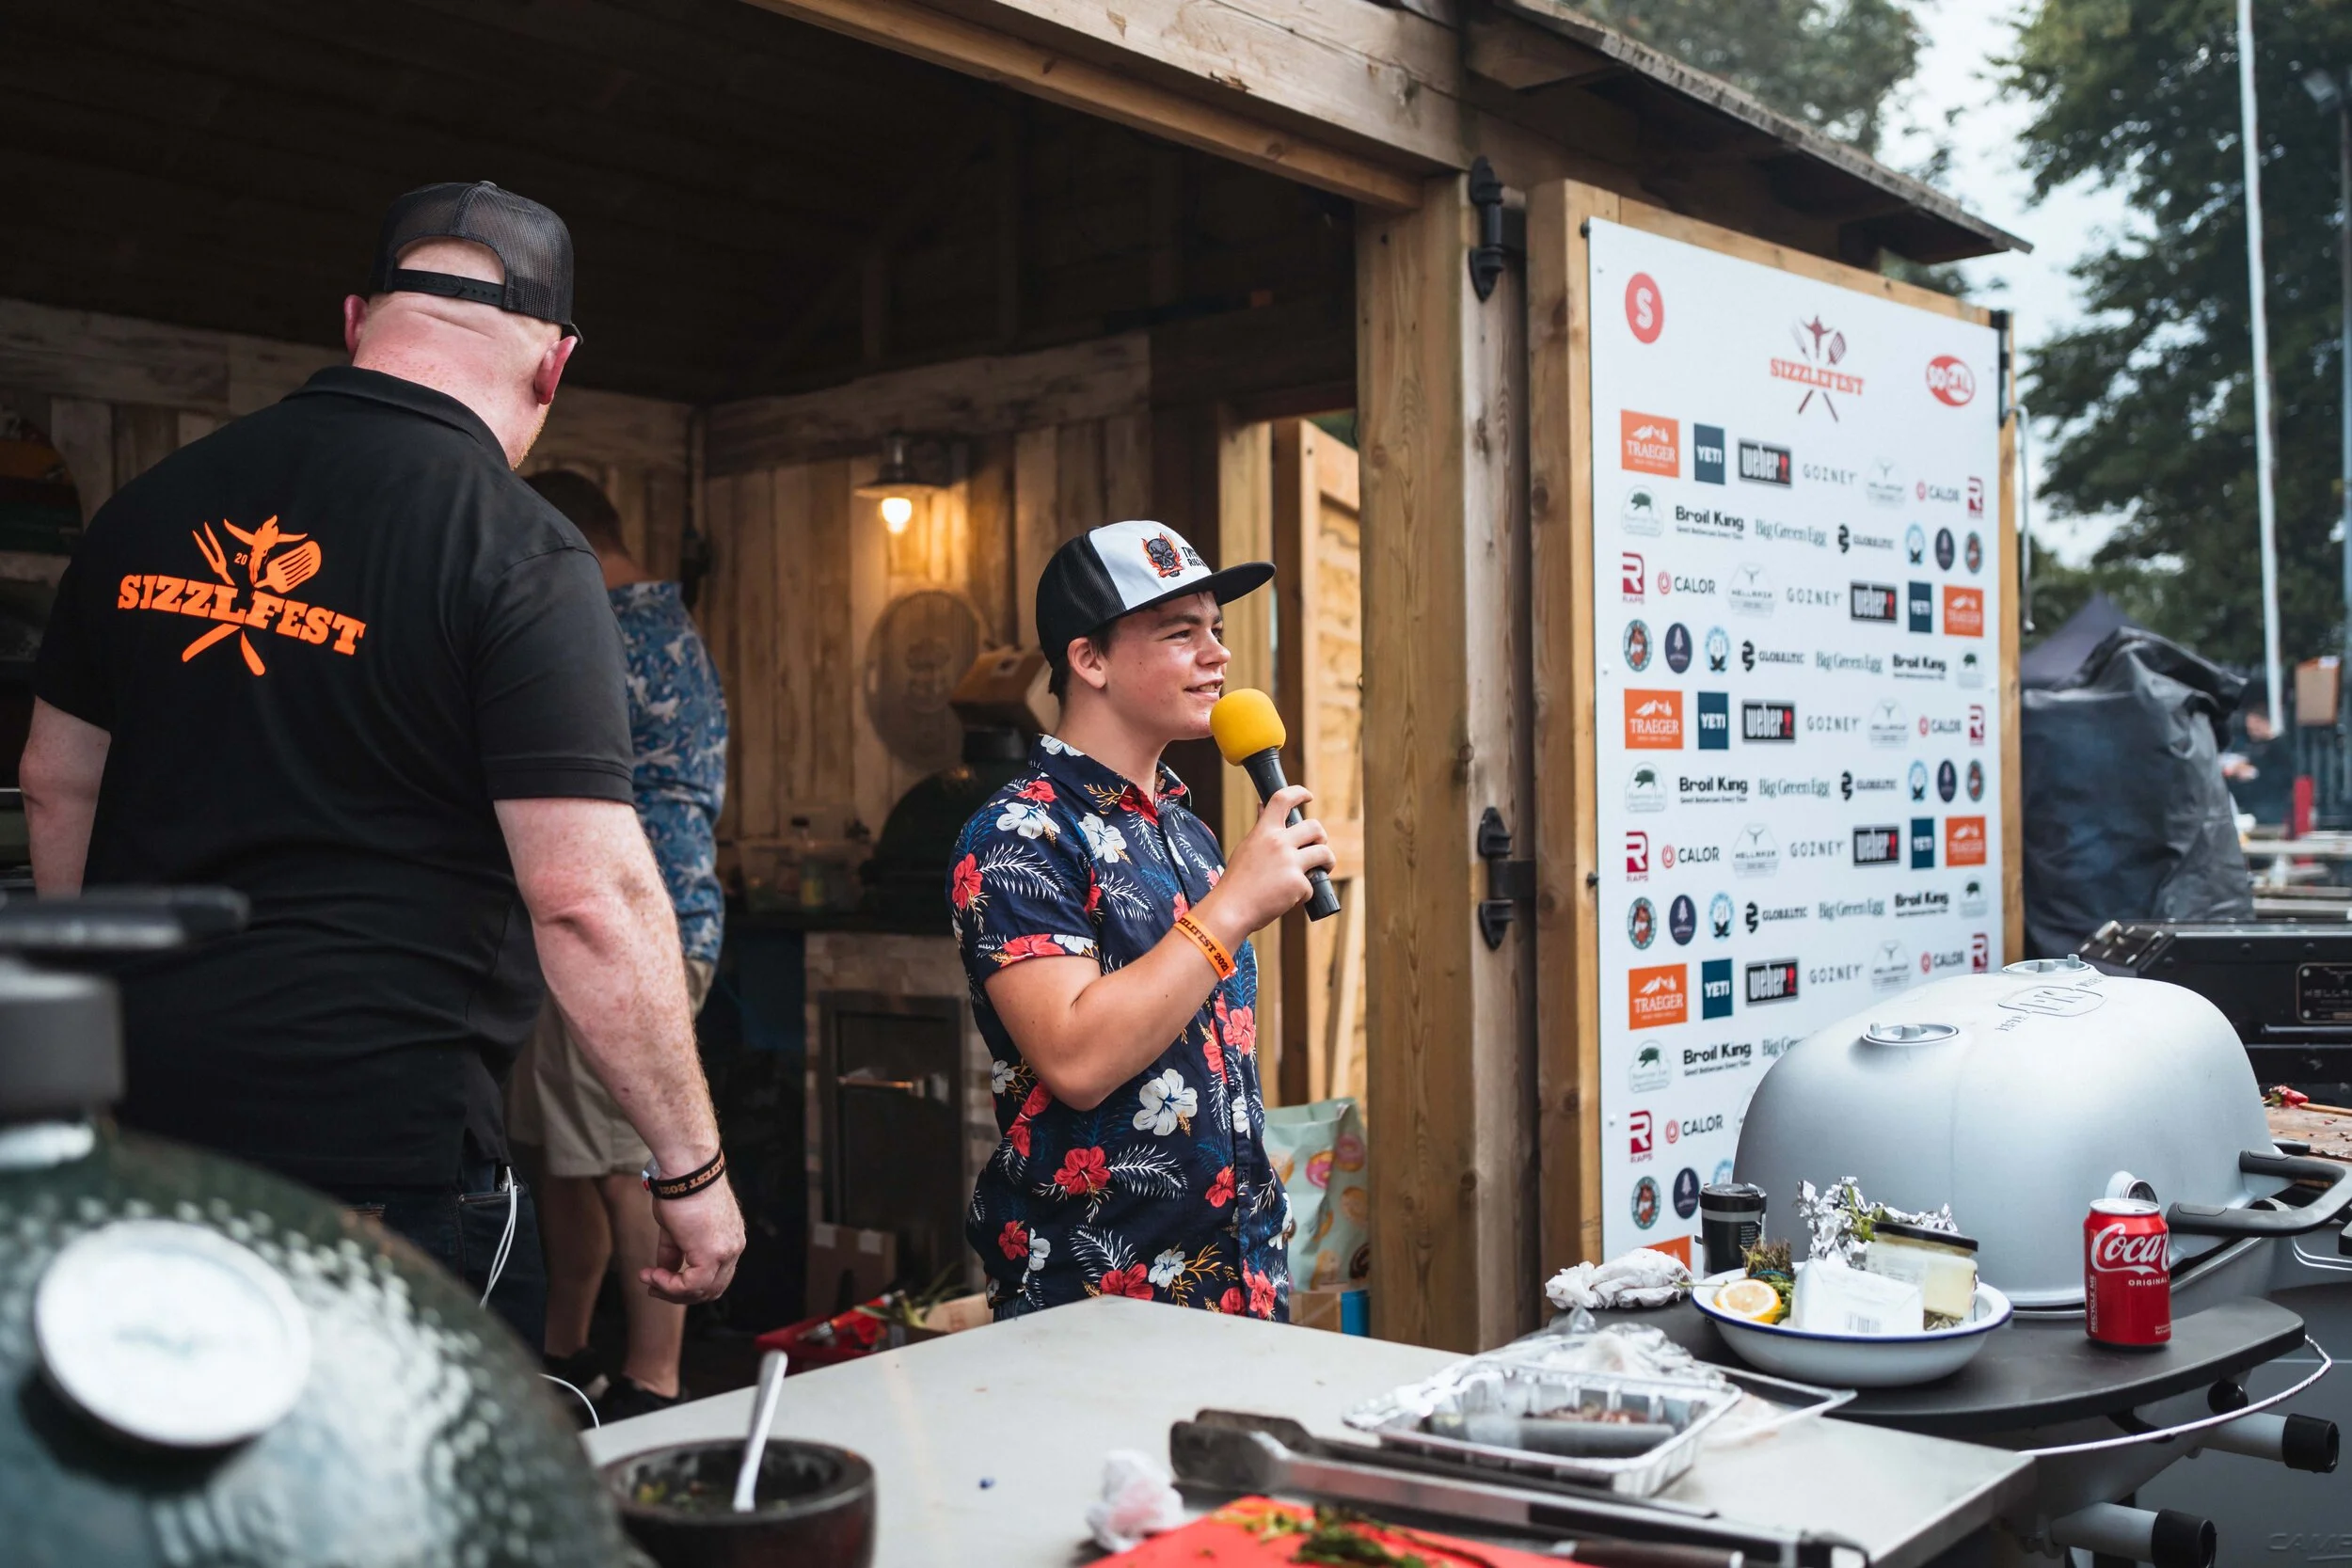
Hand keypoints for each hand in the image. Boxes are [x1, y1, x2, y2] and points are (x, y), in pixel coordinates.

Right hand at [641, 1175, 745, 1303]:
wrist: (687, 1171)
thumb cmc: (680, 1189)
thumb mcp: (676, 1228)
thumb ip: (674, 1251)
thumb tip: (665, 1270)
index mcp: (729, 1240)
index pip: (715, 1276)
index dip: (687, 1284)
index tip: (659, 1278)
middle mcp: (733, 1248)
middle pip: (711, 1289)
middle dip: (679, 1293)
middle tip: (653, 1286)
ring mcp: (726, 1252)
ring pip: (702, 1291)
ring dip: (671, 1291)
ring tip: (649, 1278)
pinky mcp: (713, 1254)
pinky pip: (692, 1286)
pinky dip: (670, 1286)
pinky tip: (653, 1276)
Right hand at [1199, 785, 1335, 939]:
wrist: (1231, 909)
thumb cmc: (1237, 882)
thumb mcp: (1246, 849)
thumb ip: (1261, 829)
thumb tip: (1263, 808)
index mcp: (1264, 832)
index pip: (1282, 799)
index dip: (1299, 793)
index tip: (1308, 796)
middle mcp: (1279, 843)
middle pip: (1315, 827)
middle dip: (1321, 837)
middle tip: (1318, 847)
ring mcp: (1290, 862)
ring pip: (1324, 853)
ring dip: (1327, 862)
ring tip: (1322, 869)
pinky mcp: (1298, 883)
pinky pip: (1312, 885)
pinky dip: (1304, 893)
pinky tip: (1291, 898)